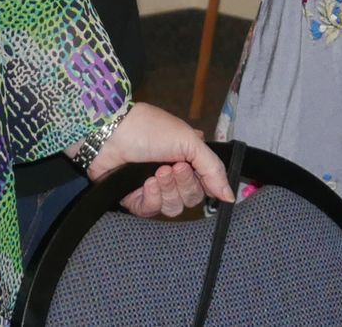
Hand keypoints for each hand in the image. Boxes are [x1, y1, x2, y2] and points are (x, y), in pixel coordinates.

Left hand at [85, 103, 234, 215]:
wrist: (111, 132)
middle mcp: (173, 174)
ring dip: (167, 190)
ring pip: (173, 208)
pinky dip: (151, 198)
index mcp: (188, 159)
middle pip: (191, 199)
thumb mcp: (190, 142)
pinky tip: (146, 184)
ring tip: (156, 172)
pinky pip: (151, 211)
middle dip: (182, 184)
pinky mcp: (134, 198)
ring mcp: (153, 187)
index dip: (205, 184)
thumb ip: (213, 169)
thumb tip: (231, 195)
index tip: (194, 169)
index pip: (206, 185)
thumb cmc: (151, 129)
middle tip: (172, 167)